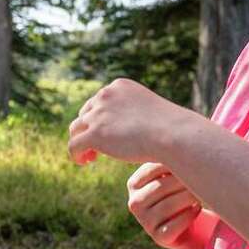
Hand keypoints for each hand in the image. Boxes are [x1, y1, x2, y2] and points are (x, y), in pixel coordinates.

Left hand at [68, 79, 195, 164]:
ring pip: (76, 129)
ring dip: (80, 142)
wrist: (174, 134)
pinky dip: (76, 155)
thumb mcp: (148, 111)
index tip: (106, 134)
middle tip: (97, 149)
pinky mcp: (94, 134)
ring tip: (90, 157)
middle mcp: (105, 95)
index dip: (98, 119)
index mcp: (118, 86)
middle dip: (89, 130)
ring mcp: (98, 114)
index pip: (98, 102)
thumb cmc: (169, 127)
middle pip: (85, 114)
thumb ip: (131, 113)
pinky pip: (74, 145)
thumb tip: (120, 127)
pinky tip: (85, 162)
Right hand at [127, 162, 202, 247]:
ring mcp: (145, 222)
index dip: (176, 163)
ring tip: (200, 193)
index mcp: (134, 183)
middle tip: (202, 178)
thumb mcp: (172, 172)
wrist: (187, 219)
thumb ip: (171, 158)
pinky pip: (174, 225)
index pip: (152, 168)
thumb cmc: (181, 189)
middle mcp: (134, 203)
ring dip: (189, 198)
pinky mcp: (159, 238)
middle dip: (185, 181)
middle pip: (161, 187)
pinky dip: (189, 215)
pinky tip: (196, 209)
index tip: (193, 162)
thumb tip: (183, 144)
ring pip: (167, 206)